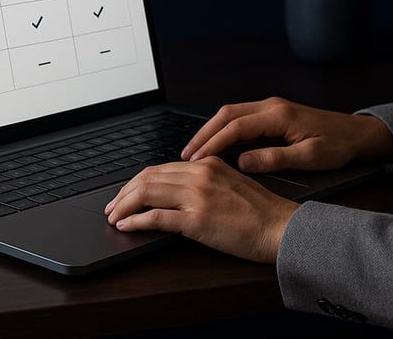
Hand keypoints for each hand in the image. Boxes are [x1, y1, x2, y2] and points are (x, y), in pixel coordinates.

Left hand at [103, 156, 298, 263]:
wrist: (280, 228)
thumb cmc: (261, 212)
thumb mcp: (232, 183)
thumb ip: (205, 181)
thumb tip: (176, 191)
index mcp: (208, 164)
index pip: (161, 167)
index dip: (137, 181)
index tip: (126, 193)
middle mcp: (200, 174)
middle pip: (149, 177)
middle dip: (124, 192)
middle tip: (111, 206)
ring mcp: (198, 196)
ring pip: (147, 192)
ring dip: (123, 205)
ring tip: (113, 216)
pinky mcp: (197, 220)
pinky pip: (156, 217)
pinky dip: (135, 221)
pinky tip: (126, 226)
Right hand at [181, 96, 392, 172]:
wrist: (357, 133)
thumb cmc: (338, 145)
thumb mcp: (310, 158)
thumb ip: (275, 158)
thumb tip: (243, 162)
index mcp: (279, 115)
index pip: (236, 126)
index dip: (213, 143)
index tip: (196, 160)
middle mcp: (271, 106)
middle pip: (226, 114)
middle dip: (203, 134)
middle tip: (185, 155)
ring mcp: (271, 107)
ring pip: (231, 114)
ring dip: (211, 130)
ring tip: (194, 152)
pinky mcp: (273, 113)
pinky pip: (240, 117)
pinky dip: (223, 129)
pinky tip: (216, 144)